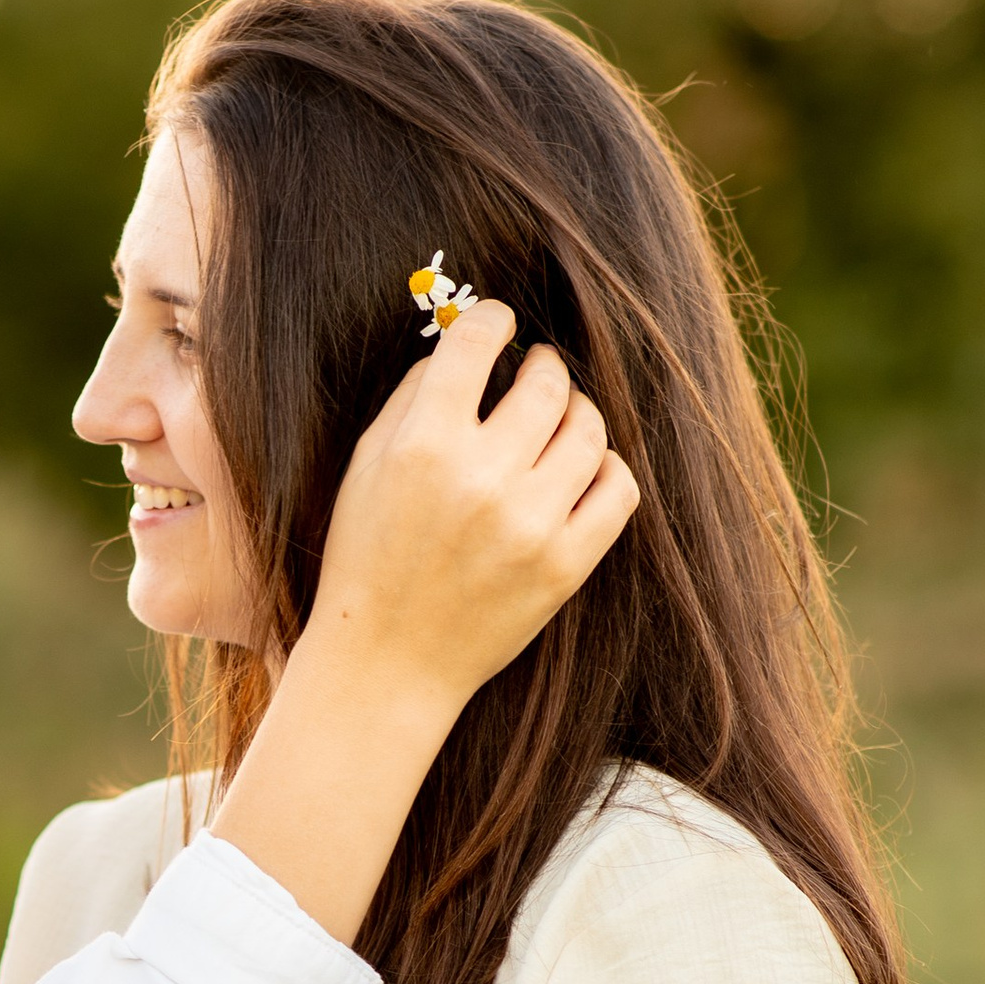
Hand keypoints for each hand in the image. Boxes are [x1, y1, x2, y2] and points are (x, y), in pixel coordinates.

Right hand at [309, 300, 638, 713]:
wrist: (387, 664)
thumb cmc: (368, 558)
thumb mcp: (365, 467)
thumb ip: (413, 398)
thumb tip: (469, 345)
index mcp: (423, 446)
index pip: (478, 341)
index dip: (494, 320)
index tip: (500, 324)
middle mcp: (481, 479)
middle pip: (547, 382)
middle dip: (543, 367)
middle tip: (537, 374)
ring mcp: (530, 525)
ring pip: (589, 429)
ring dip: (578, 413)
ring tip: (561, 421)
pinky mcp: (565, 566)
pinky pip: (619, 488)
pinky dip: (606, 468)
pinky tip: (582, 470)